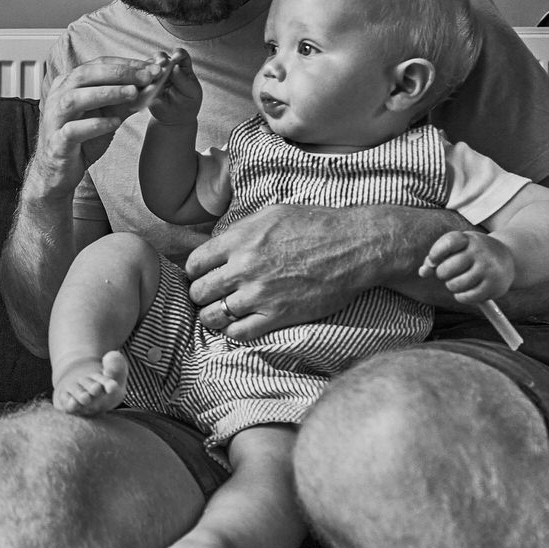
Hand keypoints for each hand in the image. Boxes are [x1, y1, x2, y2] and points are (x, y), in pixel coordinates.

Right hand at [31, 56, 168, 196]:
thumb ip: (126, 98)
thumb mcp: (108, 114)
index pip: (97, 65)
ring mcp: (55, 119)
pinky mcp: (57, 143)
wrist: (59, 172)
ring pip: (75, 98)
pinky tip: (114, 123)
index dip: (125, 64)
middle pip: (84, 75)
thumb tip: (151, 82)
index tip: (151, 68)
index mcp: (69, 84)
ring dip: (106, 93)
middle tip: (145, 77)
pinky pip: (73, 130)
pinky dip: (95, 125)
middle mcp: (58, 97)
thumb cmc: (82, 140)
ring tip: (132, 94)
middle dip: (117, 73)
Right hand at [143, 48, 201, 124]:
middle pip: (161, 57)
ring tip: (152, 75)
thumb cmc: (186, 103)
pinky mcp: (144, 85)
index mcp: (181, 67)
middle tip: (161, 64)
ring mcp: (154, 76)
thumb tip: (175, 67)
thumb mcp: (191, 92)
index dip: (178, 53)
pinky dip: (141, 79)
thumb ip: (183, 80)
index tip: (177, 56)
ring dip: (149, 68)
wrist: (174, 119)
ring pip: (149, 66)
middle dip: (160, 58)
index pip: (181, 55)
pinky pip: (140, 80)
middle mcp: (167, 69)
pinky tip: (144, 83)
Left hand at [184, 205, 373, 339]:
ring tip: (220, 312)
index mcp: (239, 240)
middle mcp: (243, 268)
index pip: (194, 264)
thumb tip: (217, 244)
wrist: (354, 246)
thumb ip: (239, 230)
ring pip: (213, 316)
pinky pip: (239, 333)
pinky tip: (240, 323)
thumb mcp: (270, 214)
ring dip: (213, 315)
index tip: (203, 275)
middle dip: (201, 294)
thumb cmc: (315, 225)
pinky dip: (234, 331)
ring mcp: (260, 294)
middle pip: (199, 291)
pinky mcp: (279, 315)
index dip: (196, 271)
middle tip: (210, 295)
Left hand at [419, 229, 514, 304]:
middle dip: (442, 274)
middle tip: (450, 272)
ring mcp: (488, 268)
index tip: (434, 260)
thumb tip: (423, 272)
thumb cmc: (474, 254)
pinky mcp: (494, 285)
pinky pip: (466, 297)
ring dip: (452, 286)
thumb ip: (437, 257)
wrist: (509, 258)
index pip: (448, 243)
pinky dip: (461, 297)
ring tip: (459, 281)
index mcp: (468, 239)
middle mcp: (480, 252)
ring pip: (454, 285)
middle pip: (446, 269)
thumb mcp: (458, 248)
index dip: (435, 254)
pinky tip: (466, 291)